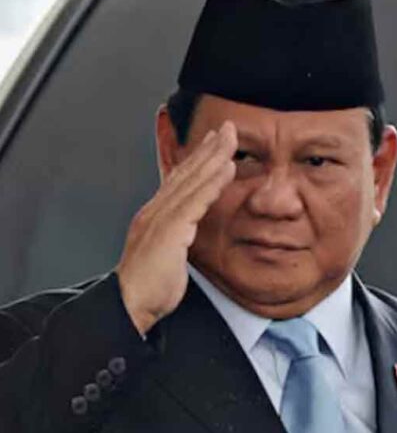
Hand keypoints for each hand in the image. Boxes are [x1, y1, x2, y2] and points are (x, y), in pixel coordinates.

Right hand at [117, 121, 236, 335]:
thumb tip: (188, 235)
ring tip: (231, 138)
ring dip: (213, 156)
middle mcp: (156, 211)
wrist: (130, 305)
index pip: (179, 181)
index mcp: (155, 217)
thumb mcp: (167, 256)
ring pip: (191, 180)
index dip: (198, 159)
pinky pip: (196, 201)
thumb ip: (178, 239)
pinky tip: (227, 168)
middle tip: (228, 128)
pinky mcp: (169, 231)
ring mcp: (161, 219)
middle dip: (208, 148)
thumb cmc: (149, 288)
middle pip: (185, 172)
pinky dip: (212, 182)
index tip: (215, 144)